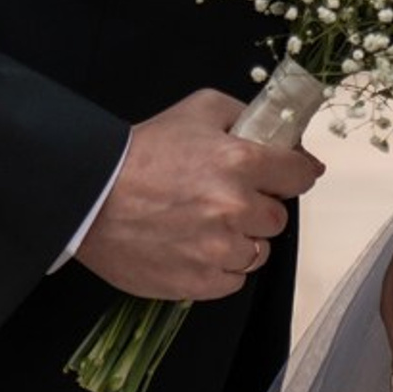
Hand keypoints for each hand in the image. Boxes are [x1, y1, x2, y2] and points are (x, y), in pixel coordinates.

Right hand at [76, 89, 323, 301]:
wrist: (91, 196)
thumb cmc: (142, 152)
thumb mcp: (198, 109)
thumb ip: (247, 116)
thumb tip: (288, 140)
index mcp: (240, 161)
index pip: (301, 175)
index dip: (293, 173)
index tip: (286, 175)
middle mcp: (236, 208)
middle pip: (278, 217)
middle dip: (258, 206)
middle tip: (223, 196)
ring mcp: (219, 250)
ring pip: (258, 251)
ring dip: (240, 239)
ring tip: (203, 224)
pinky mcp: (201, 282)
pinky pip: (233, 279)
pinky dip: (219, 266)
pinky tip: (192, 246)